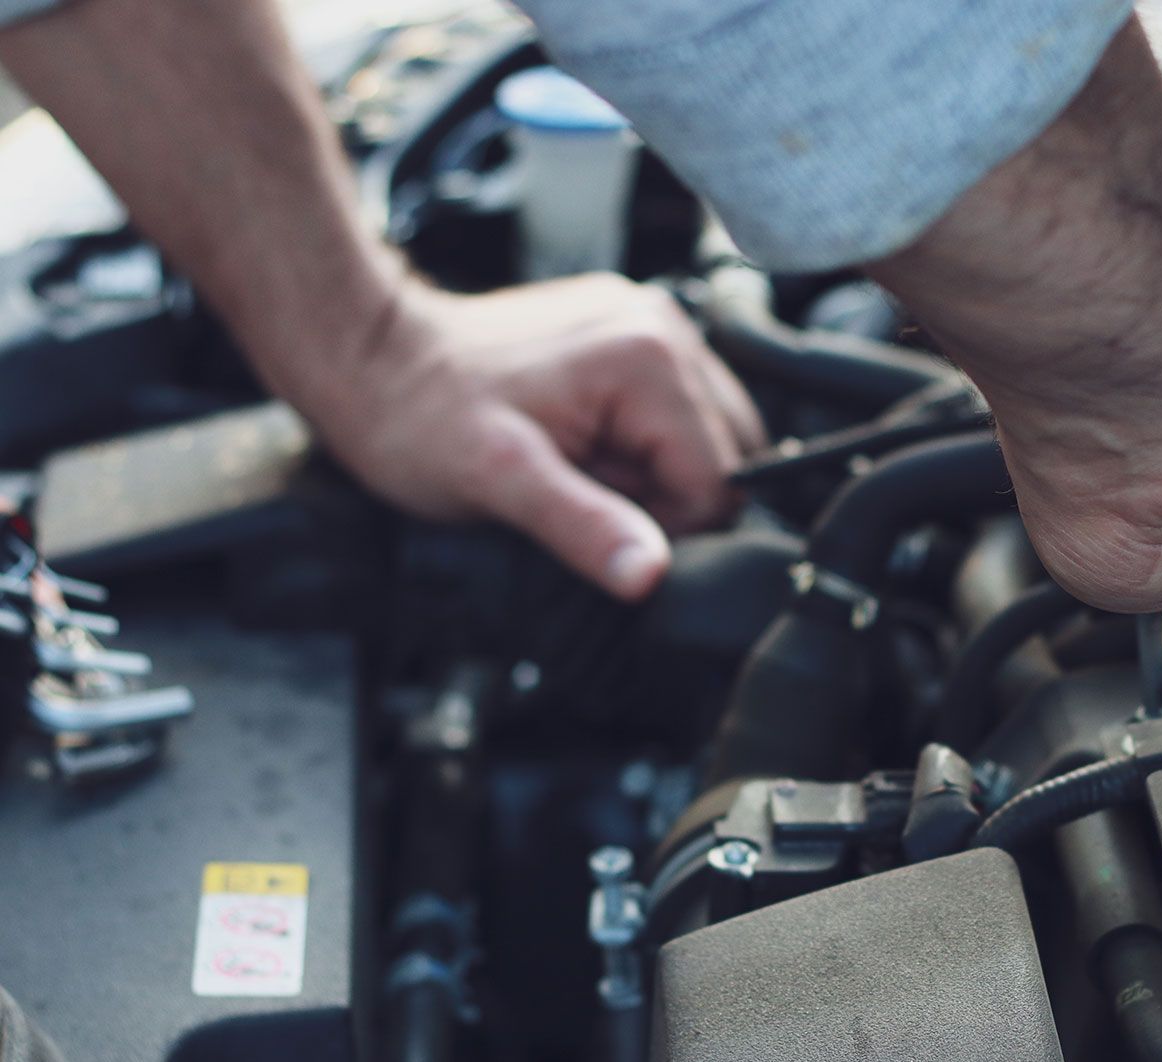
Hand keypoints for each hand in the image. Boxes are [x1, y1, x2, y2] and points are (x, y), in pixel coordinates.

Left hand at [311, 274, 764, 600]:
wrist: (371, 357)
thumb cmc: (418, 416)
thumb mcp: (500, 484)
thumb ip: (585, 528)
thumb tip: (651, 575)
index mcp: (648, 359)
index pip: (718, 482)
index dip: (664, 525)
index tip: (592, 514)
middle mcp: (664, 328)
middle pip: (726, 457)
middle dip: (662, 493)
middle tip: (580, 484)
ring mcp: (650, 324)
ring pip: (708, 437)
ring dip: (653, 470)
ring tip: (580, 462)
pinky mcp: (631, 334)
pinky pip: (676, 411)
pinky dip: (640, 442)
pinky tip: (585, 441)